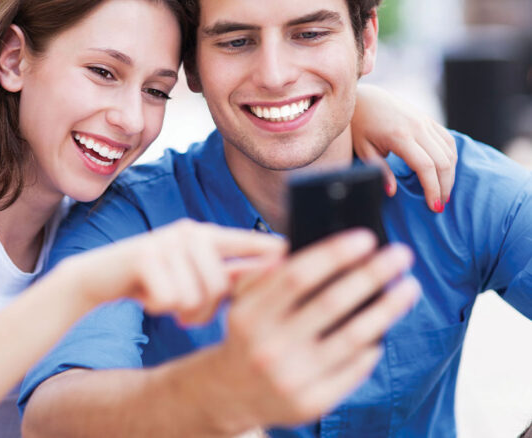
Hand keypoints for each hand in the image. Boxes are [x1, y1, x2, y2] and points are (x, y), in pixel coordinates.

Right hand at [59, 219, 285, 323]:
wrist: (99, 276)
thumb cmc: (154, 278)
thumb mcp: (193, 273)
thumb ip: (230, 276)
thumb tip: (278, 280)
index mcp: (208, 236)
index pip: (251, 243)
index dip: (277, 253)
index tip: (312, 260)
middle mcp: (191, 233)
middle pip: (221, 285)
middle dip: (204, 308)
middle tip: (185, 308)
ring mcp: (166, 241)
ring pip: (196, 295)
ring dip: (182, 310)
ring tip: (168, 302)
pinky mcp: (144, 255)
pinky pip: (171, 297)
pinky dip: (160, 306)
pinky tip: (148, 298)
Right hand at [210, 229, 419, 428]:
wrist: (231, 393)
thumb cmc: (247, 337)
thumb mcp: (242, 302)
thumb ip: (267, 274)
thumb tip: (309, 245)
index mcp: (250, 315)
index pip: (297, 276)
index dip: (334, 254)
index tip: (366, 239)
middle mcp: (269, 346)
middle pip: (331, 303)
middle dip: (371, 274)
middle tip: (400, 254)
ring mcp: (291, 378)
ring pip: (352, 337)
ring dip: (387, 309)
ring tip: (409, 287)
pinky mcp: (311, 403)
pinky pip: (353, 370)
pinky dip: (373, 346)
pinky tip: (385, 328)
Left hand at [352, 84, 456, 211]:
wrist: (366, 98)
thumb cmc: (361, 126)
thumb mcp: (364, 149)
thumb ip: (380, 170)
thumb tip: (392, 191)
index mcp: (400, 136)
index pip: (425, 166)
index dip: (432, 189)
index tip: (433, 207)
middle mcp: (418, 127)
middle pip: (442, 161)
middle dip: (444, 186)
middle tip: (439, 205)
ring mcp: (426, 122)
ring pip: (449, 151)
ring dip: (450, 174)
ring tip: (442, 193)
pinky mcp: (429, 120)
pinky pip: (448, 140)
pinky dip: (451, 158)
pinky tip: (445, 173)